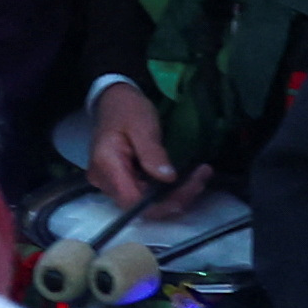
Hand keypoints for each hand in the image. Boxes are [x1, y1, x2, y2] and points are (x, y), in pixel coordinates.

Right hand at [85, 81, 211, 212]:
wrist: (113, 100)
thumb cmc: (127, 109)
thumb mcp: (143, 125)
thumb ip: (152, 153)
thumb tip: (168, 179)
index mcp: (106, 165)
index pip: (133, 201)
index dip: (163, 203)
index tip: (192, 185)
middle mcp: (104, 181)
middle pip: (141, 206)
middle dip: (175, 198)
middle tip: (202, 176)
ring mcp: (110, 184)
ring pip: (145, 204)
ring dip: (175, 196)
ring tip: (200, 176)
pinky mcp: (121, 182)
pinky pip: (145, 196)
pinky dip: (168, 191)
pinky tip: (187, 179)